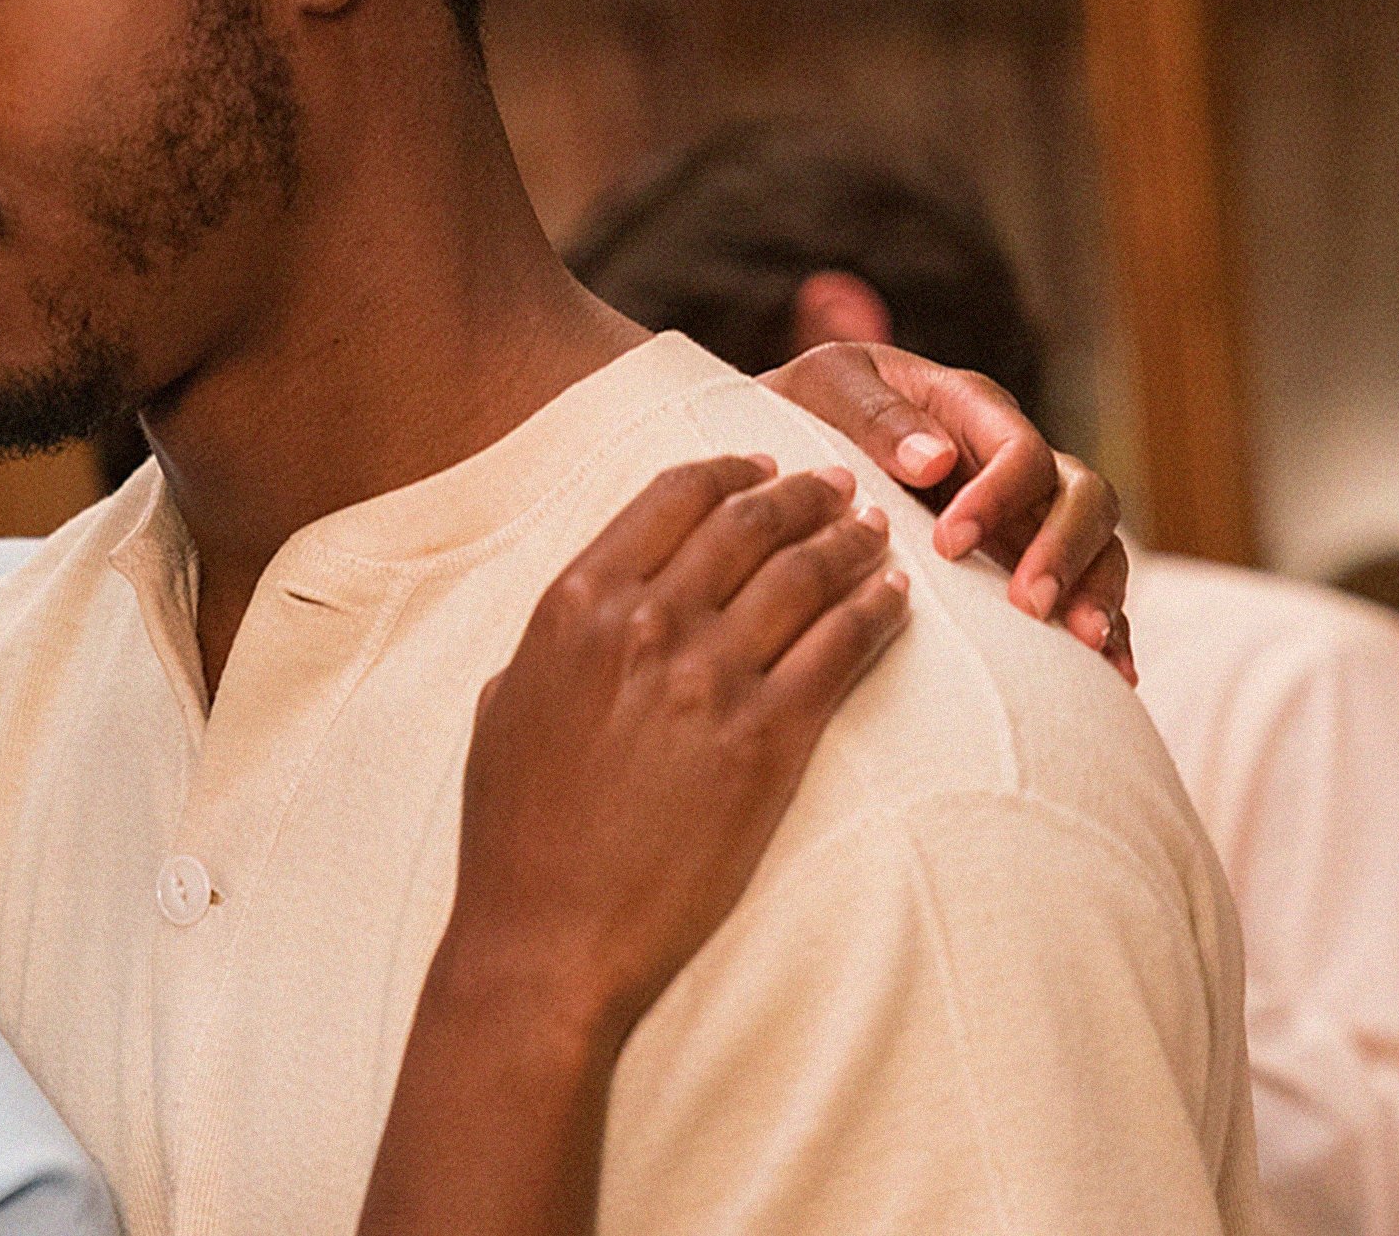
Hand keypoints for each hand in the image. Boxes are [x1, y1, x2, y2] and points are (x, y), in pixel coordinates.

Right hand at [361, 458, 909, 1235]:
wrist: (549, 937)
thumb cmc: (516, 835)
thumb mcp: (504, 712)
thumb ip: (546, 649)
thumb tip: (580, 622)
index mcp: (575, 605)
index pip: (670, 498)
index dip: (729, 469)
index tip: (763, 462)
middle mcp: (644, 623)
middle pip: (748, 523)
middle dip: (802, 492)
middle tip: (837, 485)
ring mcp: (710, 678)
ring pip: (804, 575)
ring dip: (849, 541)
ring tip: (875, 530)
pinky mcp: (768, 740)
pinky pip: (840, 650)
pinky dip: (874, 613)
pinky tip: (894, 600)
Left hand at [757, 343, 1134, 682]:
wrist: (788, 452)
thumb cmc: (806, 410)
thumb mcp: (826, 388)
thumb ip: (874, 414)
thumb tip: (933, 460)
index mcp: (974, 411)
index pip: (1020, 450)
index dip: (999, 496)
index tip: (948, 544)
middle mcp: (1016, 464)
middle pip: (1084, 497)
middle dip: (1065, 551)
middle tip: (1029, 605)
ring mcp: (1029, 518)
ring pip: (1101, 547)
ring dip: (1098, 594)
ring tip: (1083, 644)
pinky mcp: (1027, 567)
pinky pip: (1086, 597)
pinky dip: (1108, 633)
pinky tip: (1113, 675)